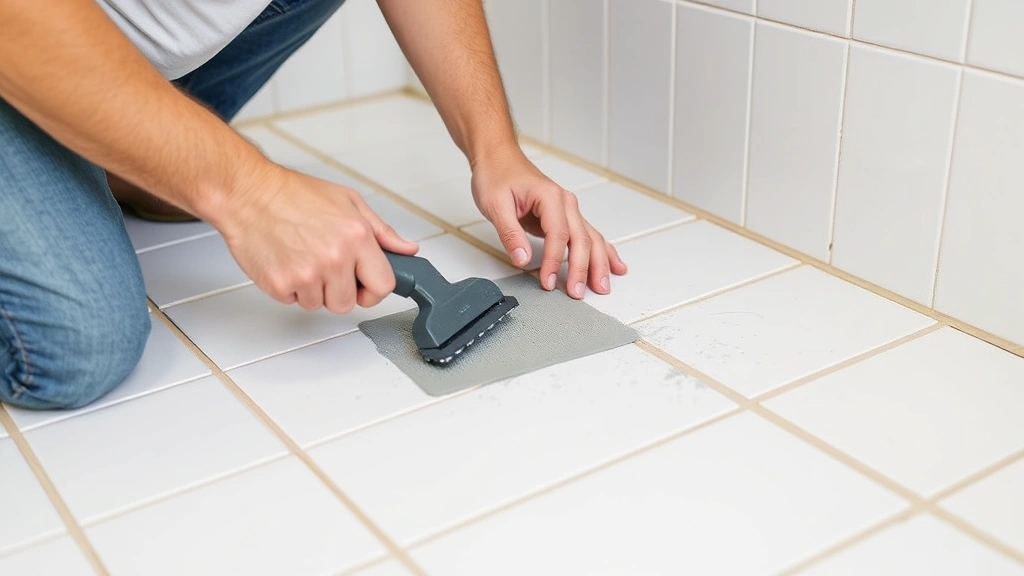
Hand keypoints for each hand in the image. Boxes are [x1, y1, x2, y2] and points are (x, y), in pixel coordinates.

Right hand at [217, 165, 417, 311]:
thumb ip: (381, 231)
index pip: (383, 285)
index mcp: (357, 237)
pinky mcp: (280, 284)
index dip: (374, 288)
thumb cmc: (294, 195)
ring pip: (320, 305)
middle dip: (340, 290)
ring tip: (302, 257)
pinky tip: (286, 261)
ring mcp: (306, 274)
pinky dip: (290, 287)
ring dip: (313, 288)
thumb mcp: (349, 202)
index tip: (364, 283)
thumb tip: (406, 250)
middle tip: (325, 265)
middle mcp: (334, 258)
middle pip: (348, 303)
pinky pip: (294, 302)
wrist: (248, 193)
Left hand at [471, 147, 627, 298]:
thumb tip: (522, 259)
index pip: (558, 235)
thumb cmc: (497, 175)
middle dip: (582, 269)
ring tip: (602, 287)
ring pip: (591, 239)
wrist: (498, 157)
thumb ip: (510, 233)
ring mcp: (568, 210)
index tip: (547, 281)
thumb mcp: (495, 204)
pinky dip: (603, 252)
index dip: (554, 261)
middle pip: (581, 239)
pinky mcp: (565, 217)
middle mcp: (565, 203)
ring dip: (598, 264)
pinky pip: (588, 236)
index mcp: (550, 197)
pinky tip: (615, 266)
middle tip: (578, 293)